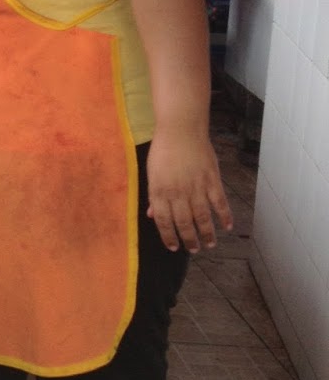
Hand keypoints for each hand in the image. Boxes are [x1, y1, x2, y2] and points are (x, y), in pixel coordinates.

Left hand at [146, 127, 233, 252]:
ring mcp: (196, 187)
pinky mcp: (212, 180)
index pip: (163, 222)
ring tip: (209, 245)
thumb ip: (154, 196)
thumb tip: (152, 216)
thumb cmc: (163, 151)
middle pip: (184, 223)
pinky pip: (220, 203)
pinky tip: (227, 227)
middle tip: (193, 250)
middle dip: (189, 240)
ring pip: (203, 217)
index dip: (168, 237)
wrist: (180, 129)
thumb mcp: (152, 174)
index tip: (174, 247)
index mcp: (159, 192)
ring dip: (207, 234)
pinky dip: (224, 216)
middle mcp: (178, 193)